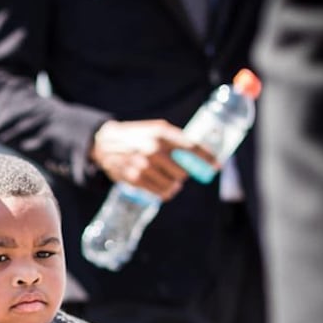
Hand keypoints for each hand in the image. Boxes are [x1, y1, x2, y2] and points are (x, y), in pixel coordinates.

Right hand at [89, 119, 216, 199]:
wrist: (106, 143)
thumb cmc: (137, 135)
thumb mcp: (156, 129)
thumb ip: (175, 139)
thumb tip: (199, 154)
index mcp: (161, 134)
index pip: (191, 147)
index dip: (207, 158)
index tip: (216, 166)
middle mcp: (153, 150)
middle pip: (183, 172)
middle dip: (184, 174)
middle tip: (180, 172)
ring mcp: (144, 166)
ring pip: (172, 185)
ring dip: (175, 186)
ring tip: (173, 183)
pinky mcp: (135, 179)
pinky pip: (159, 193)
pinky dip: (165, 193)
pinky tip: (165, 189)